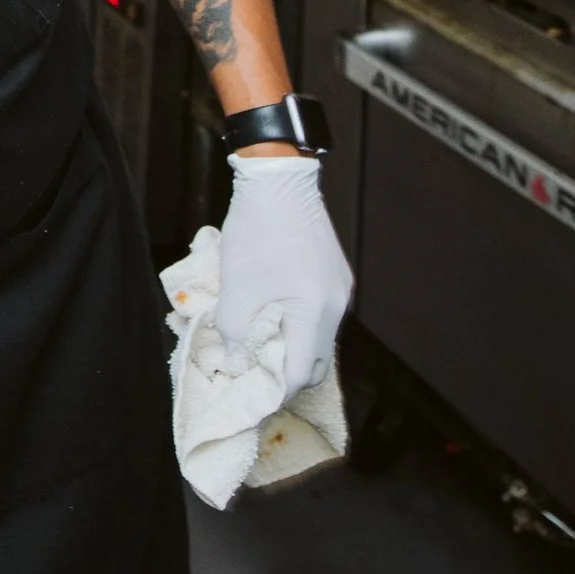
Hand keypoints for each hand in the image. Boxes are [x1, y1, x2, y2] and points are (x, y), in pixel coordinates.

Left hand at [213, 151, 351, 391]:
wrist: (278, 178)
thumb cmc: (255, 232)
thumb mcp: (236, 287)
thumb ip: (233, 333)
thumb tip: (236, 365)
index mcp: (315, 313)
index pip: (301, 373)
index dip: (274, 391)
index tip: (249, 395)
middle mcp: (337, 305)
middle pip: (315, 360)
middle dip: (285, 374)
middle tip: (253, 375)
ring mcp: (340, 288)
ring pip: (318, 336)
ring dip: (291, 346)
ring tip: (257, 344)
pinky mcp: (335, 273)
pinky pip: (319, 313)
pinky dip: (298, 323)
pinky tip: (271, 314)